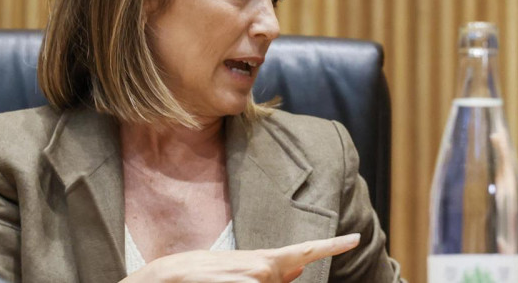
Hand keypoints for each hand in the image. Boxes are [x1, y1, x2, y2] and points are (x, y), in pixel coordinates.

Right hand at [123, 233, 360, 282]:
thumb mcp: (236, 268)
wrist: (163, 278)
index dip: (332, 245)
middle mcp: (262, 270)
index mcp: (264, 261)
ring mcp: (252, 282)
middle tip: (229, 281)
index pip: (306, 252)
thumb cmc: (198, 274)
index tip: (354, 239)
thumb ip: (271, 270)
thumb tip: (298, 271)